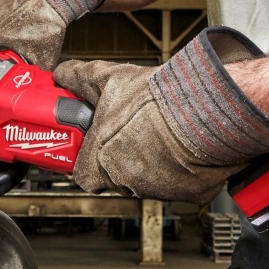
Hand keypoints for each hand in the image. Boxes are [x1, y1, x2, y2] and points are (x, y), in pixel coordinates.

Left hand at [53, 27, 268, 203]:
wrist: (206, 108)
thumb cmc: (158, 98)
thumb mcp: (110, 79)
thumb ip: (79, 79)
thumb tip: (62, 74)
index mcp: (101, 163)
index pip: (84, 174)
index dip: (90, 158)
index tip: (97, 143)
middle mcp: (127, 184)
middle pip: (118, 177)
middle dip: (125, 157)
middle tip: (137, 132)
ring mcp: (159, 191)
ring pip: (150, 181)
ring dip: (154, 163)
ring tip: (165, 134)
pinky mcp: (190, 194)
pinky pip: (183, 184)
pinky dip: (184, 169)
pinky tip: (187, 145)